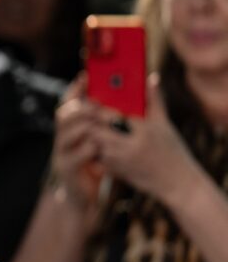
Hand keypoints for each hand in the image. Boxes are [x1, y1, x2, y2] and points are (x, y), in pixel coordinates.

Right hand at [51, 75, 104, 210]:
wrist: (85, 200)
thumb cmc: (98, 168)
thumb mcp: (102, 143)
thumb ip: (109, 124)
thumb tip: (131, 99)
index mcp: (71, 129)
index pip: (68, 103)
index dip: (75, 89)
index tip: (86, 76)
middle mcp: (62, 139)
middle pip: (64, 115)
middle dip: (81, 107)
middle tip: (99, 104)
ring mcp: (62, 154)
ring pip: (67, 134)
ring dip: (85, 126)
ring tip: (103, 123)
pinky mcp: (67, 170)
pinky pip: (76, 156)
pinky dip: (89, 150)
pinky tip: (101, 148)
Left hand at [92, 75, 200, 201]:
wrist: (178, 183)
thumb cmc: (173, 151)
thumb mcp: (165, 125)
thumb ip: (155, 101)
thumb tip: (151, 78)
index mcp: (144, 130)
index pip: (114, 115)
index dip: (99, 107)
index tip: (91, 100)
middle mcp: (132, 146)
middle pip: (99, 130)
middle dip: (90, 122)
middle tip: (83, 113)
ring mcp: (124, 161)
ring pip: (96, 144)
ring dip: (90, 136)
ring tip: (86, 127)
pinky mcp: (118, 172)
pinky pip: (98, 159)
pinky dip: (94, 151)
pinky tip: (92, 145)